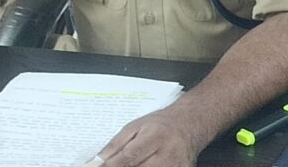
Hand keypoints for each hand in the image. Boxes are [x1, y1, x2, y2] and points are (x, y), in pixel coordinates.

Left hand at [90, 108, 205, 166]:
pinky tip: (145, 164)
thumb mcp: (135, 126)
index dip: (113, 165)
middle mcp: (168, 154)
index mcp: (155, 137)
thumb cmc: (161, 124)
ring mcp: (176, 166)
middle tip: (115, 165)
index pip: (129, 157)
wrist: (190, 124)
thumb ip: (116, 144)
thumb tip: (97, 160)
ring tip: (135, 162)